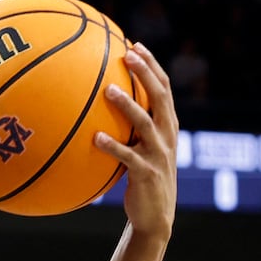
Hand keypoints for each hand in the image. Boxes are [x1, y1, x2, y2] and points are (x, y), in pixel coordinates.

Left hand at [96, 42, 177, 241]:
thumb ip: (126, 128)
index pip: (163, 89)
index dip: (152, 66)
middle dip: (146, 73)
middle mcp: (167, 136)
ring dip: (128, 105)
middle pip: (161, 97)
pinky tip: (95, 138)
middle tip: (128, 53)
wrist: (154, 217)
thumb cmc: (140, 179)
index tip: (135, 44)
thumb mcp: (138, 148)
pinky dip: (113, 147)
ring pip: (146, 123)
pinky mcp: (147, 174)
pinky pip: (128, 157)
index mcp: (166, 126)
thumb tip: (93, 104)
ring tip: (109, 90)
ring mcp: (159, 154)